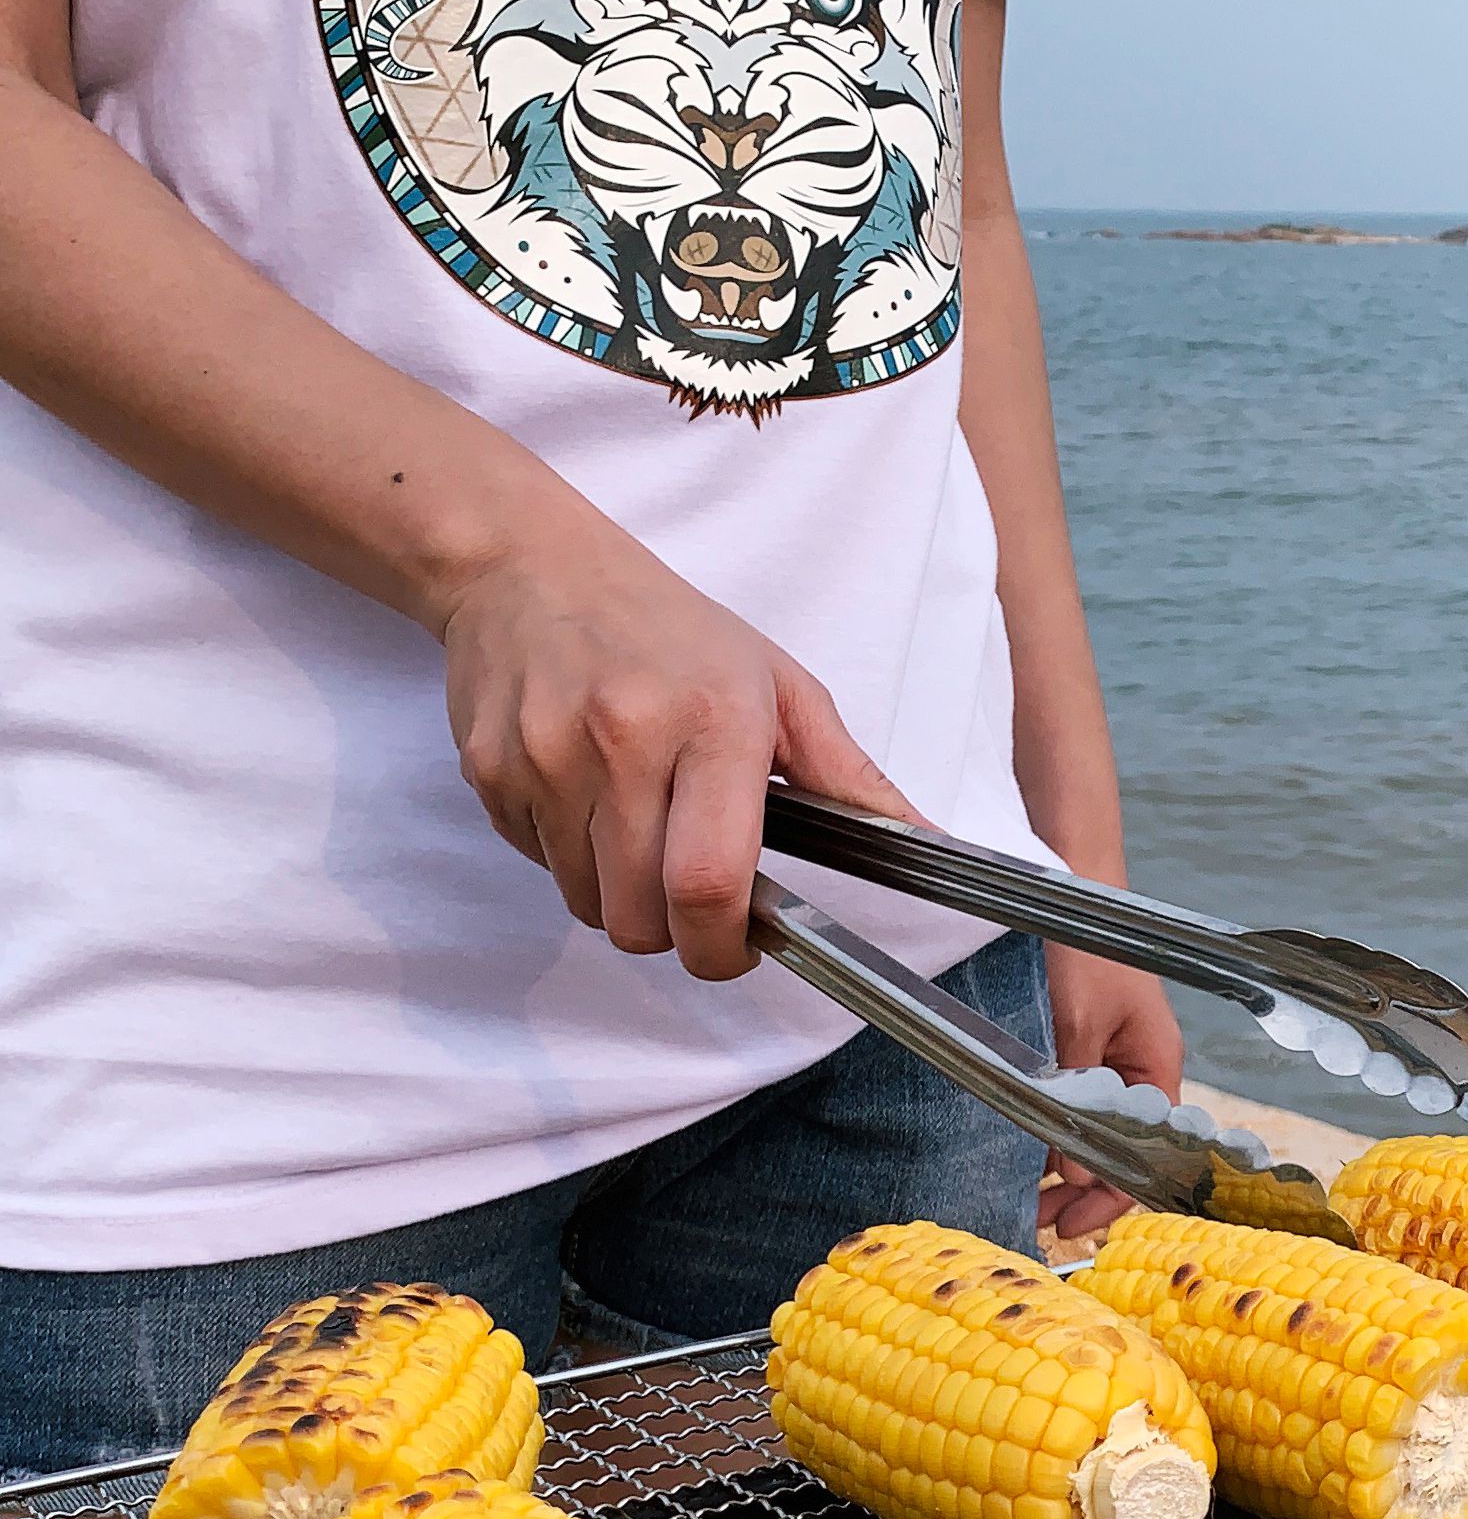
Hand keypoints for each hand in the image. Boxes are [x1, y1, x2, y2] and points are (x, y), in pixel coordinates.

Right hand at [437, 526, 918, 978]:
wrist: (528, 567)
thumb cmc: (667, 629)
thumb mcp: (780, 686)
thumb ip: (849, 776)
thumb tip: (925, 838)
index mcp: (712, 723)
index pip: (708, 880)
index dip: (722, 945)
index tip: (738, 951)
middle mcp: (622, 743)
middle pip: (640, 915)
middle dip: (674, 934)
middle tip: (695, 899)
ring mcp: (545, 759)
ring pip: (586, 903)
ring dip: (621, 897)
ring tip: (644, 832)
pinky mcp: (490, 772)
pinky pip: (539, 866)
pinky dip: (571, 858)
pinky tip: (590, 800)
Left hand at [1040, 944, 1186, 1241]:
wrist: (1072, 887)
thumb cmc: (1088, 948)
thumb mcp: (1078, 1025)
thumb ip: (1079, 1099)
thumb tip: (1076, 1174)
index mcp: (1157, 1066)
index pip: (1149, 1153)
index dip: (1114, 1195)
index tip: (1073, 1224)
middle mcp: (1141, 1071)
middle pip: (1123, 1150)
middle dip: (1084, 1190)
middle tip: (1038, 1221)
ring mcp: (1113, 1061)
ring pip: (1095, 1133)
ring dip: (1064, 1165)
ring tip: (1026, 1198)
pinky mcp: (1085, 1049)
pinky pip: (1076, 1107)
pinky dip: (1054, 1133)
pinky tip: (1026, 1154)